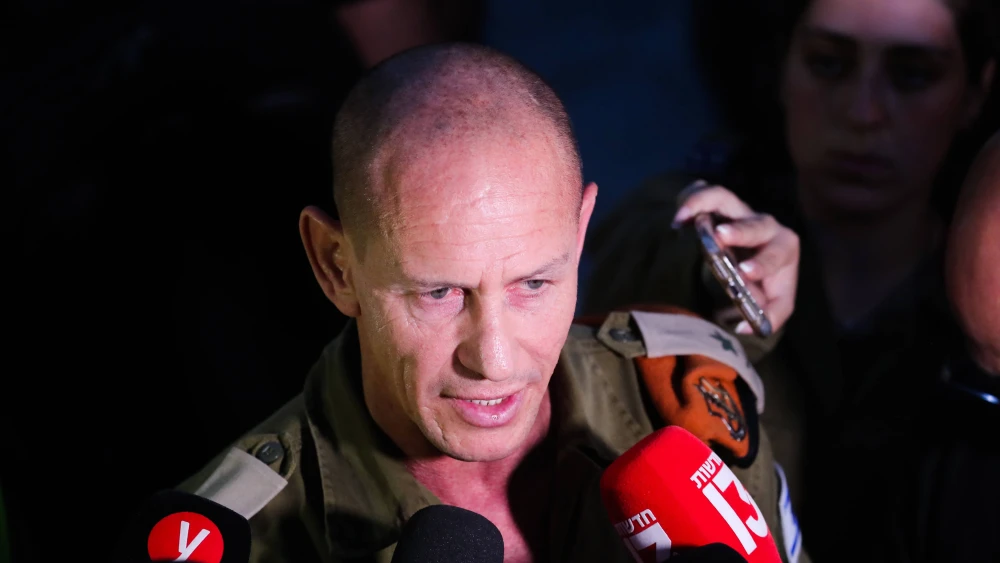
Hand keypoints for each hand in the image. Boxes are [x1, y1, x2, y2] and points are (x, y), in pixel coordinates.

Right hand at [673, 180, 798, 334]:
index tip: (744, 272)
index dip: (761, 263)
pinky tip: (678, 218)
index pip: (777, 254)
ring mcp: (738, 212)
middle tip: (719, 236)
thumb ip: (767, 318)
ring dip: (704, 203)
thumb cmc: (765, 284)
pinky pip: (702, 192)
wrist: (753, 263)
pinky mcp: (717, 205)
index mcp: (783, 249)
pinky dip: (689, 198)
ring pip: (723, 197)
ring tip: (682, 219)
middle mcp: (763, 226)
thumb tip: (744, 327)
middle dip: (738, 230)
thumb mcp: (774, 304)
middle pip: (755, 222)